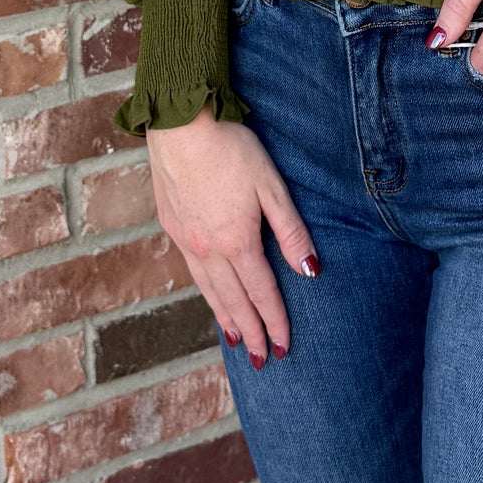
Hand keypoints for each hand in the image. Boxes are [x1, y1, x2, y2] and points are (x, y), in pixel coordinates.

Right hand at [147, 108, 318, 369]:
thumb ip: (291, 232)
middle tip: (260, 359)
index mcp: (237, 241)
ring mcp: (186, 239)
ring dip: (225, 318)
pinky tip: (211, 295)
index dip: (274, 322)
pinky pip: (193, 271)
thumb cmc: (231, 149)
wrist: (179, 123)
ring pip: (209, 290)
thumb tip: (311, 272)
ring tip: (235, 339)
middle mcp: (208, 249)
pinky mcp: (171, 225)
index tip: (283, 347)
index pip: (261, 293)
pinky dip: (206, 293)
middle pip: (234, 300)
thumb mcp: (271, 186)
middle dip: (250, 332)